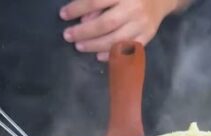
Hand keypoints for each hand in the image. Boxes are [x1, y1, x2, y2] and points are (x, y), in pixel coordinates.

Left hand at [60, 0, 185, 60]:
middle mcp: (134, 8)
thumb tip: (83, 18)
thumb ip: (97, 1)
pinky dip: (112, 54)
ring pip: (116, 39)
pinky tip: (98, 55)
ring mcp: (142, 24)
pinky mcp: (148, 35)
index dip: (77, 8)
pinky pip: (128, 49)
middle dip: (84, 32)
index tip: (63, 14)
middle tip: (68, 35)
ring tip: (79, 46)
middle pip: (105, 24)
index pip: (95, 1)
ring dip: (94, 45)